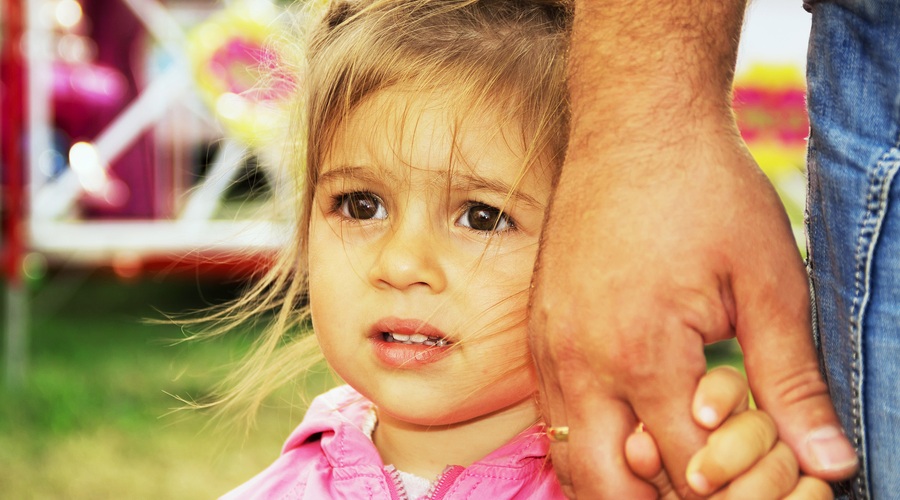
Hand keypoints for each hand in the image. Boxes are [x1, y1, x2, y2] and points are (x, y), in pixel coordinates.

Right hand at [529, 124, 856, 497]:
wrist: (634, 128)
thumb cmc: (703, 192)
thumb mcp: (769, 282)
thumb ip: (791, 381)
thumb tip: (830, 460)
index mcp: (643, 355)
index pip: (687, 476)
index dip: (737, 489)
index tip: (770, 472)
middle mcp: (580, 365)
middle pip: (610, 489)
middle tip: (710, 483)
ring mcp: (549, 351)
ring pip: (571, 461)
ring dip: (620, 481)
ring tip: (672, 464)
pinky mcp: (539, 335)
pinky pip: (555, 419)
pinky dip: (593, 443)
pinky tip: (631, 426)